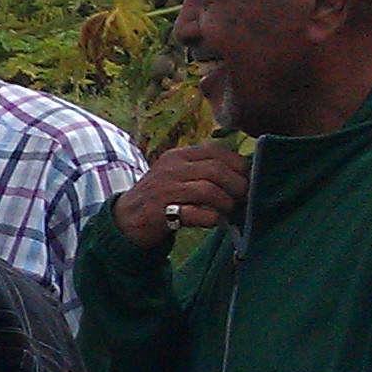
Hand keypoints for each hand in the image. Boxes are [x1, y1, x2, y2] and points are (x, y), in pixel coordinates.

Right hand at [112, 142, 249, 249]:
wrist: (125, 218)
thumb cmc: (160, 196)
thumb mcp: (176, 172)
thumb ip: (202, 167)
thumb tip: (243, 171)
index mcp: (177, 156)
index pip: (216, 151)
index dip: (238, 164)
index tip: (245, 177)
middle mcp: (171, 169)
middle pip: (217, 171)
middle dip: (237, 185)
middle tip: (241, 197)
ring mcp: (165, 190)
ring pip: (210, 191)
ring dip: (226, 204)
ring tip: (226, 210)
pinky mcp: (162, 212)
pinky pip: (198, 214)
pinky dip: (211, 219)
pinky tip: (211, 221)